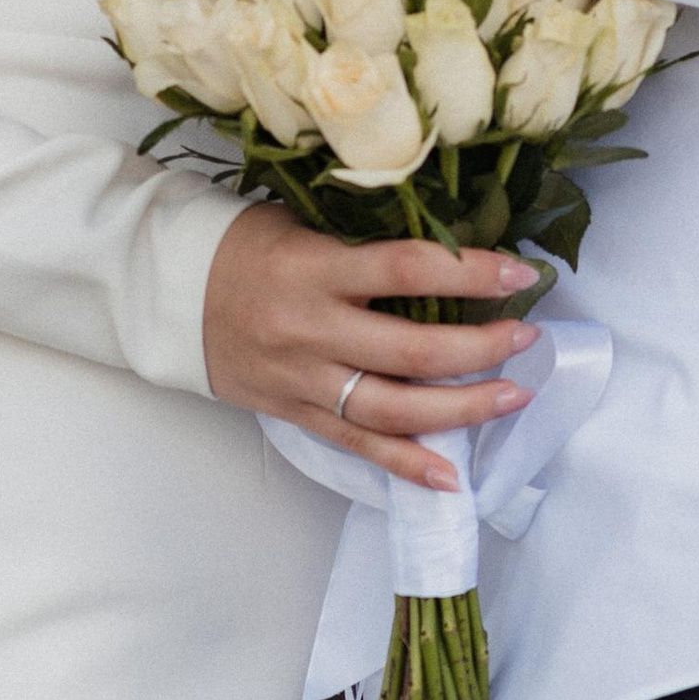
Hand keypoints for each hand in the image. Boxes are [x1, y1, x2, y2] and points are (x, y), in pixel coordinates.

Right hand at [203, 207, 534, 494]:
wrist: (173, 296)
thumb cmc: (245, 246)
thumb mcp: (300, 222)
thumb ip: (362, 239)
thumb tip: (446, 247)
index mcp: (314, 268)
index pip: (405, 269)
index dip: (470, 272)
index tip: (521, 272)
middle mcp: (312, 329)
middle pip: (410, 350)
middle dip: (479, 347)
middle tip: (526, 338)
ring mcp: (305, 380)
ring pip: (393, 409)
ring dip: (462, 407)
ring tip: (513, 396)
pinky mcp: (298, 414)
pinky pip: (360, 445)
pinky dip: (407, 464)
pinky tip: (452, 477)